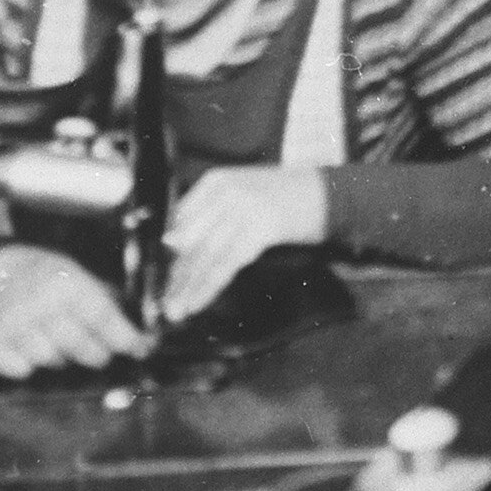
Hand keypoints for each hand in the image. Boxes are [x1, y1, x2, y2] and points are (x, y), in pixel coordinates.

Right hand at [0, 244, 144, 377]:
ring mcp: (11, 327)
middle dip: (98, 354)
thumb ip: (107, 302)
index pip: (101, 317)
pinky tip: (31, 352)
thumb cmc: (47, 279)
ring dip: (62, 359)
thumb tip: (143, 337)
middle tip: (101, 354)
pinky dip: (30, 367)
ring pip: (50, 360)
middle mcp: (37, 305)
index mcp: (64, 284)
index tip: (141, 349)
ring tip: (61, 345)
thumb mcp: (78, 276)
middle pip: (79, 345)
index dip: (125, 338)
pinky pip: (20, 371)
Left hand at [162, 164, 331, 322]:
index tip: (158, 277)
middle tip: (162, 302)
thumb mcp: (243, 194)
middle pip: (190, 240)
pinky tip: (196, 303)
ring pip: (205, 255)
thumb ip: (212, 213)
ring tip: (175, 310)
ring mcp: (243, 209)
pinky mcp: (260, 228)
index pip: (180, 221)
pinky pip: (226, 264)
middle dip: (175, 275)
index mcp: (216, 181)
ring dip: (188, 287)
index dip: (168, 252)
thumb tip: (174, 243)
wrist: (332, 194)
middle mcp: (225, 192)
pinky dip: (209, 286)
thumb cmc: (286, 196)